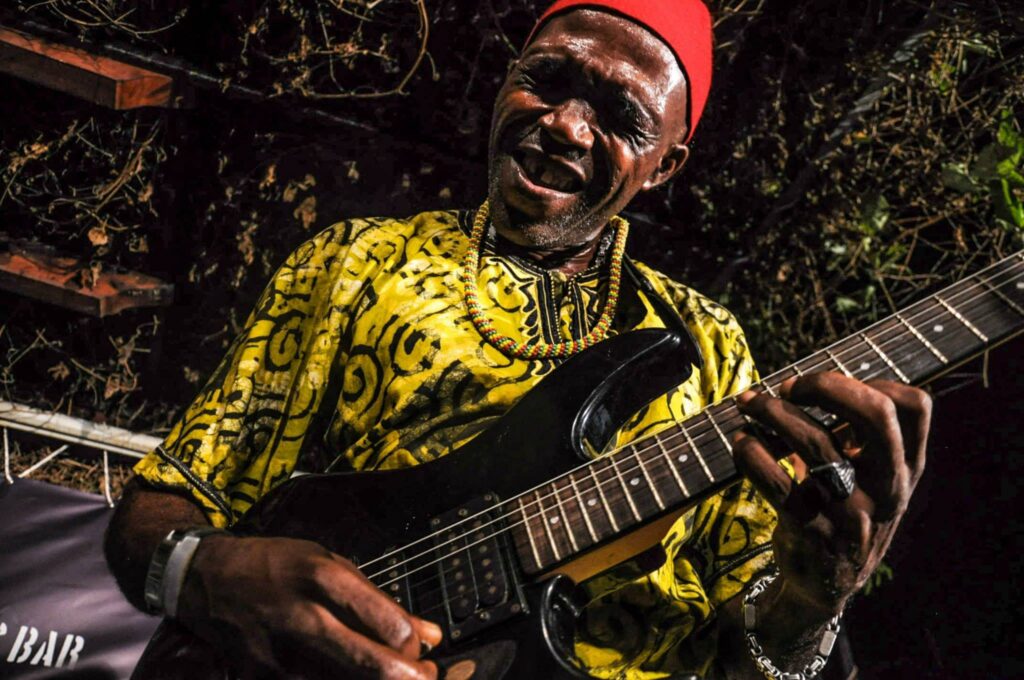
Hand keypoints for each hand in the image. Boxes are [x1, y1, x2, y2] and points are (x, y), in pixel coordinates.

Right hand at [177, 534, 442, 678]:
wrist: (208, 581)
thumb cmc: (276, 567)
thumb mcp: (331, 565)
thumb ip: (379, 602)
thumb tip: (431, 634)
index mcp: (325, 579)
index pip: (388, 624)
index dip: (413, 643)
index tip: (420, 645)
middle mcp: (305, 618)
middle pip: (371, 664)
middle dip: (408, 677)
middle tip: (424, 677)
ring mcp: (283, 655)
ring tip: (390, 675)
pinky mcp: (265, 679)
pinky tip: (348, 675)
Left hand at [733, 372, 929, 621]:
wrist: (826, 586)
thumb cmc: (845, 513)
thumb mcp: (872, 480)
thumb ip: (862, 436)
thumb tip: (813, 381)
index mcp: (906, 470)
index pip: (915, 407)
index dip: (872, 381)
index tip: (829, 386)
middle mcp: (888, 490)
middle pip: (875, 415)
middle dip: (826, 385)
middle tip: (788, 386)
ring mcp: (852, 512)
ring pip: (815, 442)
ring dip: (773, 412)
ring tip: (749, 404)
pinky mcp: (810, 530)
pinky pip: (776, 479)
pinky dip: (751, 452)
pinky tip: (741, 441)